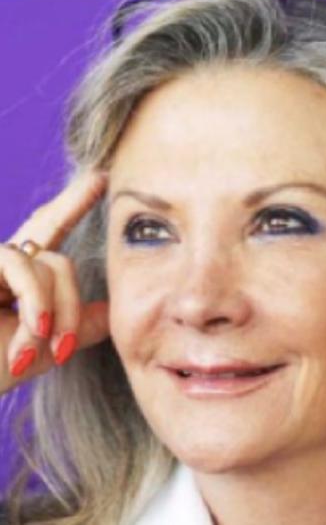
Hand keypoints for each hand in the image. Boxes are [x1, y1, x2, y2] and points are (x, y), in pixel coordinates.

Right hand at [0, 169, 109, 395]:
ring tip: (43, 348)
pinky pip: (22, 265)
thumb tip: (111, 310)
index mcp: (19, 280)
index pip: (47, 238)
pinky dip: (36, 300)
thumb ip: (77, 326)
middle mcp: (3, 264)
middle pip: (50, 228)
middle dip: (74, 202)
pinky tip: (34, 331)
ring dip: (57, 313)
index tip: (98, 178)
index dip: (69, 208)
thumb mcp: (43, 350)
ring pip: (54, 264)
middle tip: (100, 178)